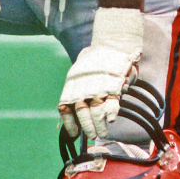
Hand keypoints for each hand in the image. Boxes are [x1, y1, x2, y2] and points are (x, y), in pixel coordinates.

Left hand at [58, 7, 143, 141]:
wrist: (112, 43)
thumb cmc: (93, 60)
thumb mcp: (78, 71)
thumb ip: (74, 89)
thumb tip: (67, 109)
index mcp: (72, 84)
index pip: (65, 108)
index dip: (69, 123)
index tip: (74, 133)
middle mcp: (83, 87)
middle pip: (82, 113)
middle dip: (87, 127)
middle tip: (93, 135)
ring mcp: (99, 87)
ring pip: (97, 112)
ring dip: (100, 125)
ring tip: (102, 133)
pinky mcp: (114, 87)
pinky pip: (112, 104)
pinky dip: (111, 114)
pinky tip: (112, 119)